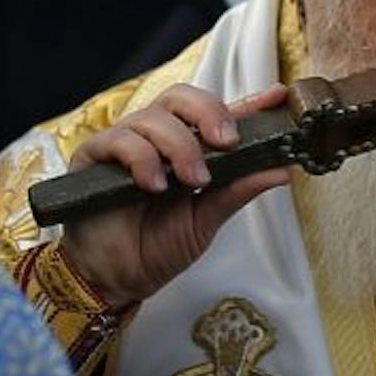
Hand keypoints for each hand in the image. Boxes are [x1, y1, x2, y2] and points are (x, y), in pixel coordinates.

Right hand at [60, 83, 293, 307]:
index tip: (276, 97)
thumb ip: (240, 190)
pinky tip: (155, 185)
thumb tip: (282, 170)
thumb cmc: (157, 247)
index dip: (247, 101)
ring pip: (153, 117)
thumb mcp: (209, 218)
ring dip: (180, 145)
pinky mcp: (94, 157)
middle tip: (227, 142)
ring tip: (192, 180)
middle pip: (181, 98)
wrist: (116, 278)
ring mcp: (125, 144)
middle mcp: (157, 139)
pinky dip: (142, 158)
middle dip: (209, 112)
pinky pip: (119, 140)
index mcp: (189, 149)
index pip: (217, 114)